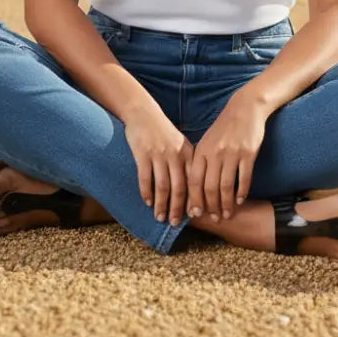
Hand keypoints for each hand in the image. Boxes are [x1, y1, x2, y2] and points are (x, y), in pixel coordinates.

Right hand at [123, 104, 193, 225]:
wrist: (143, 113)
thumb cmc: (163, 131)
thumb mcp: (180, 143)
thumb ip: (187, 163)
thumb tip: (193, 190)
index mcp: (188, 152)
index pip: (194, 182)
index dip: (194, 200)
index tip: (194, 216)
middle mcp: (175, 154)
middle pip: (179, 188)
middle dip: (177, 208)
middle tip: (175, 223)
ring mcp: (159, 154)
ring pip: (162, 186)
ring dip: (161, 205)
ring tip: (160, 218)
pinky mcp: (143, 154)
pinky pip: (145, 179)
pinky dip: (146, 193)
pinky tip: (147, 203)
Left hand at [187, 96, 266, 221]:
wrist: (245, 109)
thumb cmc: (224, 128)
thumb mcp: (207, 141)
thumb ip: (201, 161)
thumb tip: (194, 188)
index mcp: (201, 151)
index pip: (193, 181)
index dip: (194, 199)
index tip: (196, 214)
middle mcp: (214, 153)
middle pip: (209, 187)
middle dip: (210, 206)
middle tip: (214, 218)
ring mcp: (232, 153)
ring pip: (226, 186)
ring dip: (226, 204)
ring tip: (227, 214)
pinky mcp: (248, 153)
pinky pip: (244, 178)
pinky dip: (241, 192)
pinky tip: (239, 200)